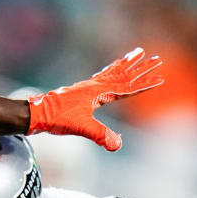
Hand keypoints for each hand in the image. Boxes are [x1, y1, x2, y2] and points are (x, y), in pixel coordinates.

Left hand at [26, 47, 163, 150]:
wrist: (36, 113)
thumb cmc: (57, 118)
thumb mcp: (80, 128)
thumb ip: (100, 135)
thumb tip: (118, 145)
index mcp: (98, 92)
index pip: (127, 87)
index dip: (144, 84)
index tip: (160, 78)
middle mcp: (94, 86)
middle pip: (123, 75)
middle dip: (141, 68)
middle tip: (157, 58)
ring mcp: (87, 87)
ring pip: (113, 72)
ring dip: (128, 64)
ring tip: (138, 52)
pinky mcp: (81, 91)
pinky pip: (102, 76)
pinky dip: (111, 70)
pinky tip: (112, 68)